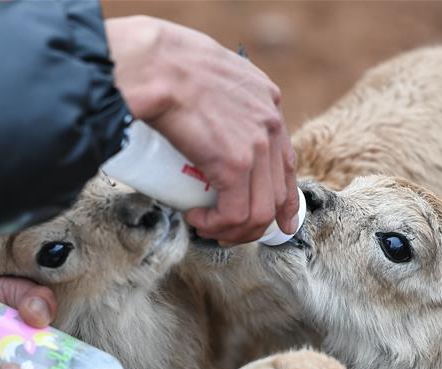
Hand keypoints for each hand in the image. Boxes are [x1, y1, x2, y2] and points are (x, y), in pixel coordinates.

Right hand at [106, 16, 298, 244]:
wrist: (155, 65)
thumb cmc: (166, 63)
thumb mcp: (212, 71)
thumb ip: (219, 95)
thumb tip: (204, 119)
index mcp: (268, 102)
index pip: (286, 163)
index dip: (282, 200)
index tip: (277, 221)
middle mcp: (271, 124)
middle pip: (276, 195)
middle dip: (251, 225)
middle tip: (222, 231)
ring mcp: (256, 146)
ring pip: (258, 212)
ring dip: (232, 230)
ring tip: (205, 226)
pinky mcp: (235, 164)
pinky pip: (234, 213)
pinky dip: (216, 225)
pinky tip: (197, 219)